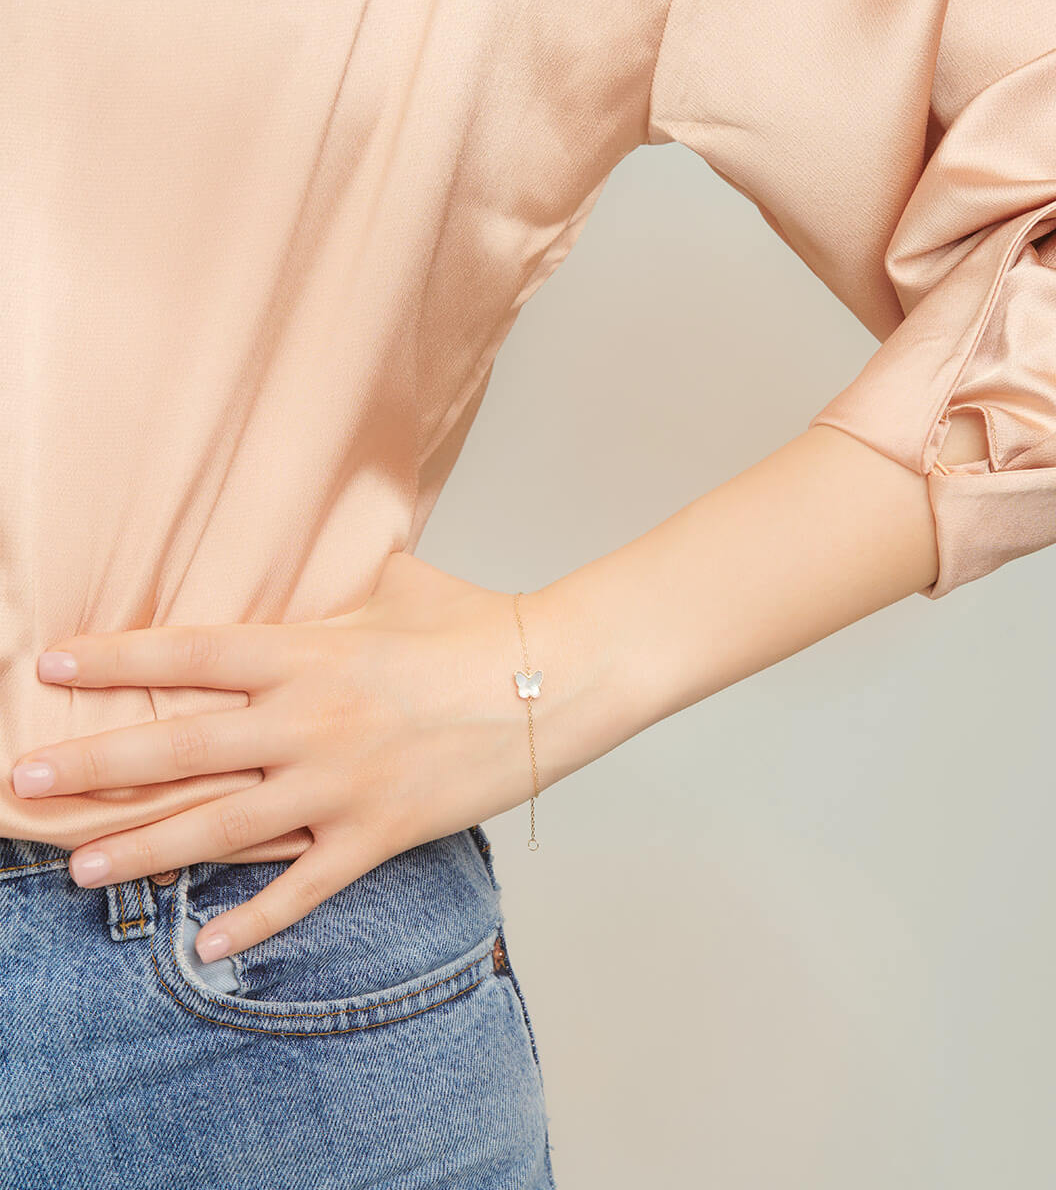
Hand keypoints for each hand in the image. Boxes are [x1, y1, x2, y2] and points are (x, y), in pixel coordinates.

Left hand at [9, 553, 569, 962]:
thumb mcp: (402, 585)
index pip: (189, 654)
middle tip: (22, 781)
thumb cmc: (479, 625)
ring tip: (80, 869)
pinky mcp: (380, 832)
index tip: (50, 667)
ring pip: (222, 825)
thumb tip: (330, 561)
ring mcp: (341, 783)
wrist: (552, 678)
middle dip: (94, 766)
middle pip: (180, 747)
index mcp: (308, 653)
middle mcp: (309, 720)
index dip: (114, 662)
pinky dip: (254, 920)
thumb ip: (345, 583)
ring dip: (144, 848)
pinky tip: (204, 946)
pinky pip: (304, 887)